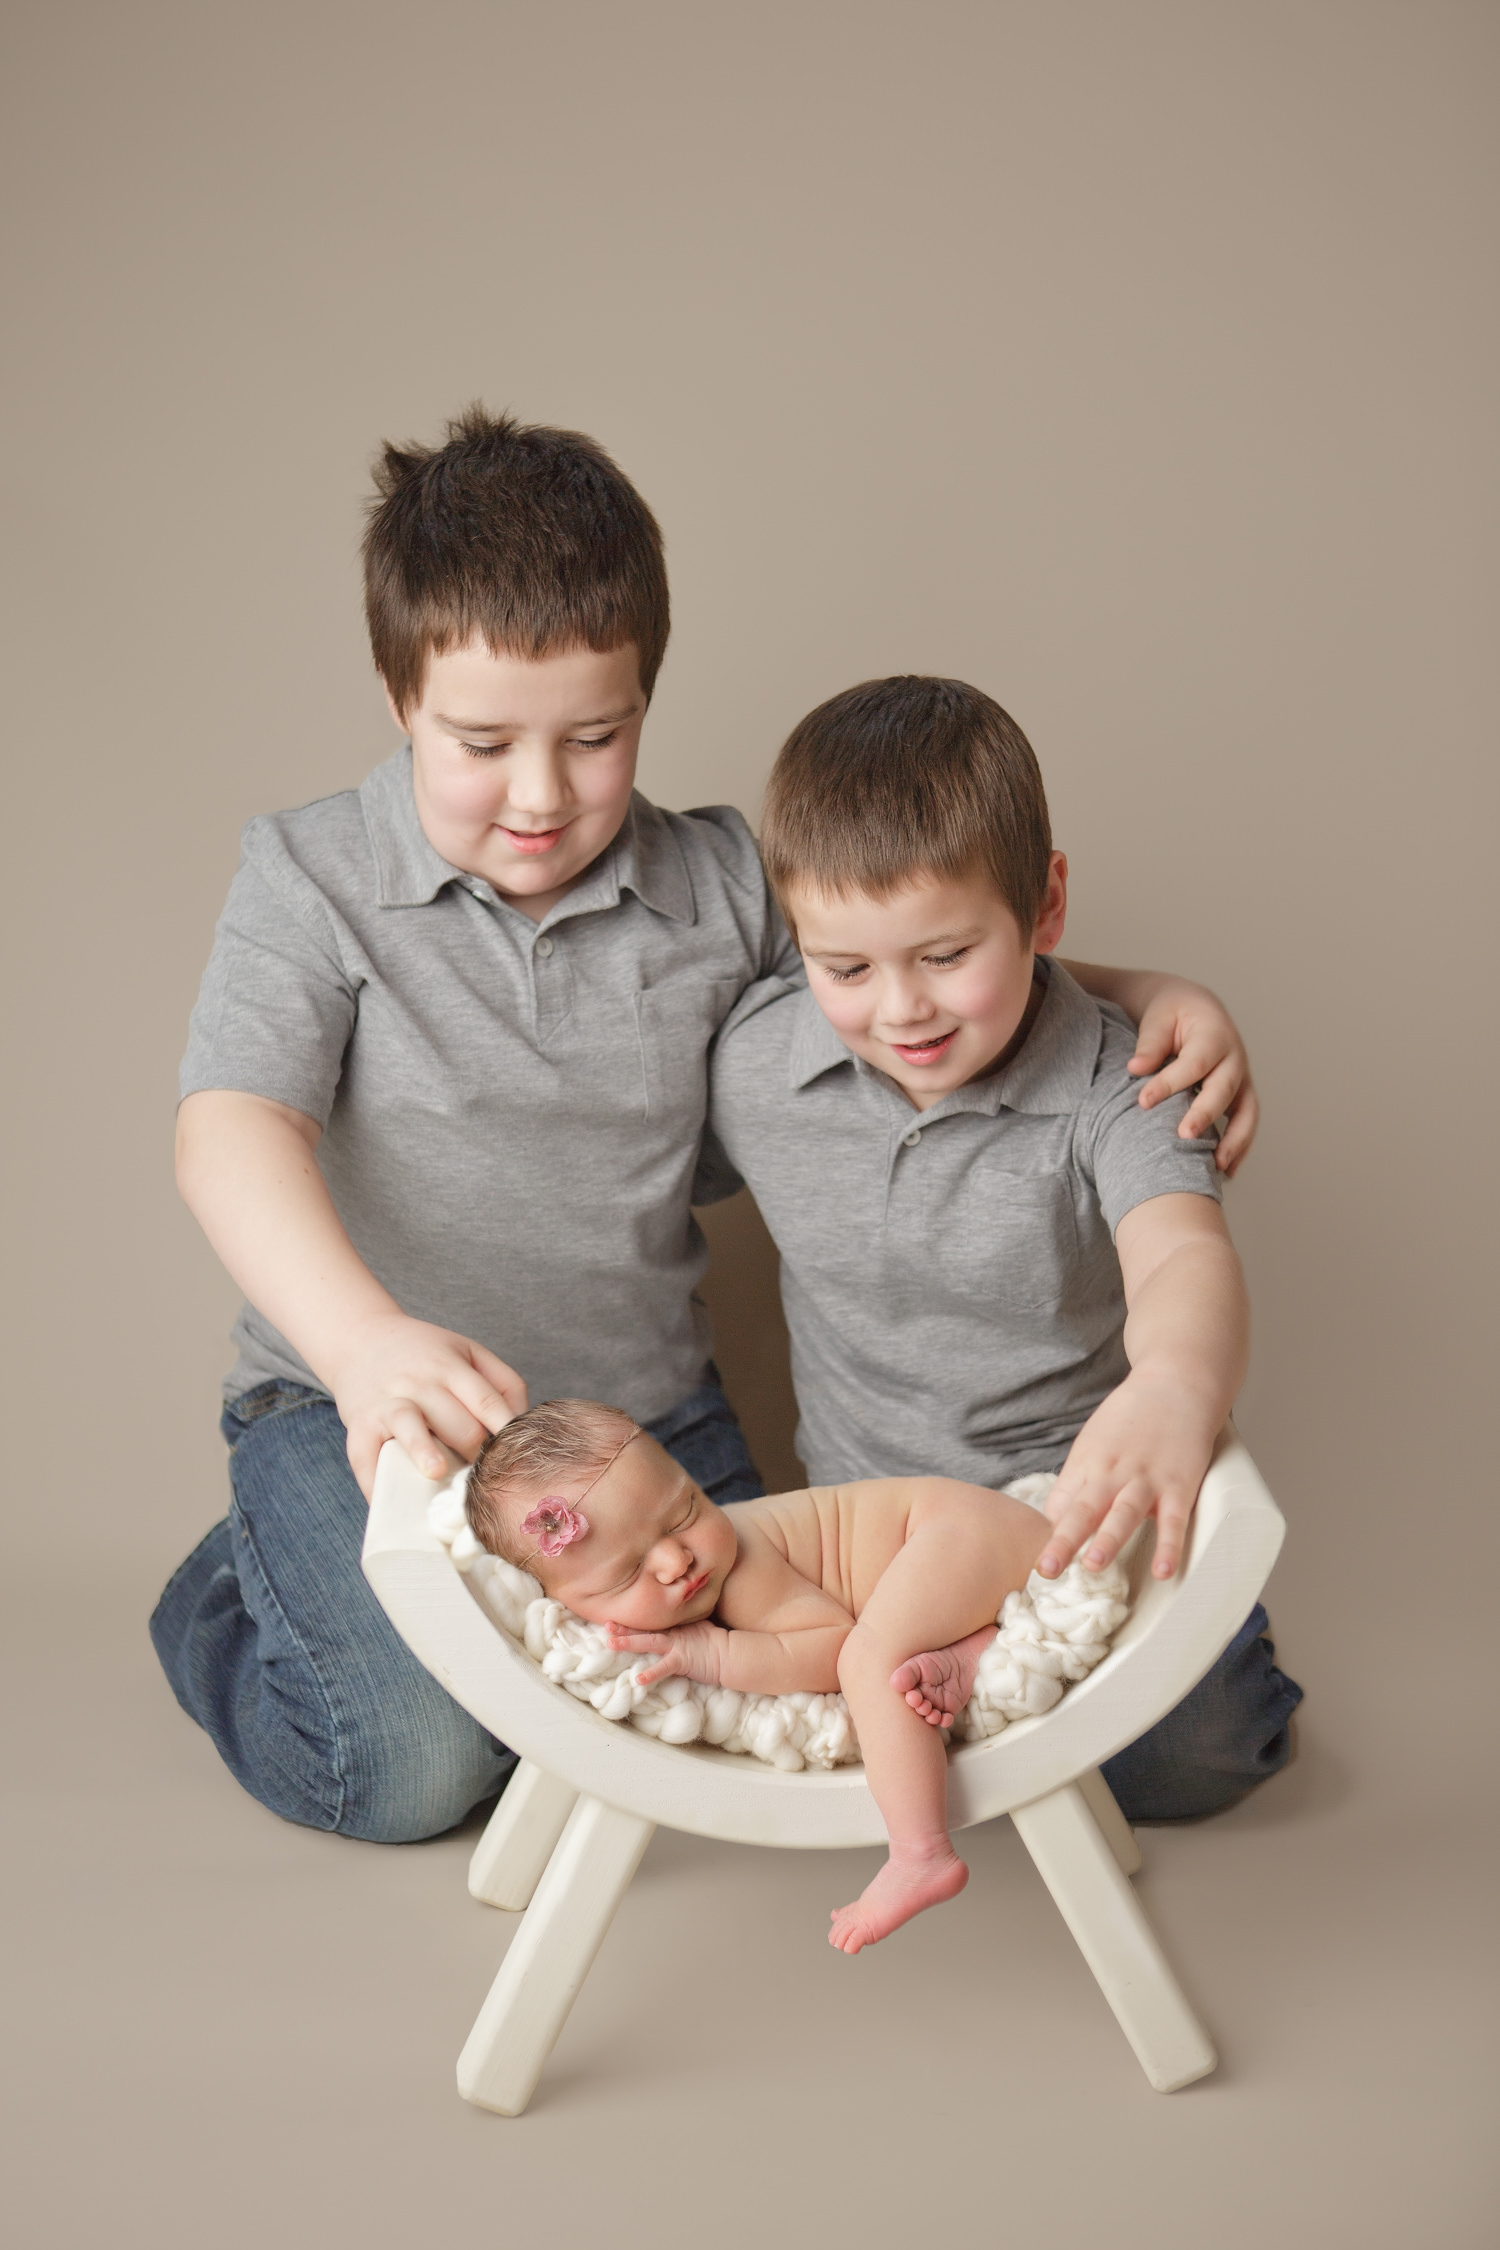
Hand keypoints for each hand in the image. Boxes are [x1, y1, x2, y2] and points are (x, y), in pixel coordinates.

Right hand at [328, 1311, 527, 1497]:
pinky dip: (376, 1481)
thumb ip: (504, 1383)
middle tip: (483, 1475)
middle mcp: (419, 1383)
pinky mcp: (359, 1424)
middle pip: (457, 1423)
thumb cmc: (424, 1354)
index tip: (518, 1457)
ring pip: (409, 1427)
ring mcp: (387, 1403)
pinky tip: (391, 1499)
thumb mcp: (468, 1352)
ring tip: (436, 1471)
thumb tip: (523, 1428)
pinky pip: (365, 1456)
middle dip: (475, 1452)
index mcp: (450, 1367)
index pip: (486, 1401)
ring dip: (424, 1450)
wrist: (360, 1339)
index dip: (505, 1430)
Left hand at [604, 1620, 729, 1688]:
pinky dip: (651, 1674)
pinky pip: (664, 1667)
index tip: (614, 1618)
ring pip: (648, 1642)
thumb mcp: (696, 1627)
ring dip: (629, 1642)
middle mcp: (671, 1634)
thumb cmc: (715, 1642)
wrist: (729, 1653)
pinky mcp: (681, 1660)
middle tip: (606, 1625)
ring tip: (611, 1643)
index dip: (631, 1621)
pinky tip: (638, 1680)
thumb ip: (682, 1623)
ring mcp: (675, 1646)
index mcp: (673, 1628)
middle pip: (644, 1629)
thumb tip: (674, 1618)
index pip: (649, 1624)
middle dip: (624, 1628)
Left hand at [1035, 1376, 1219, 1581]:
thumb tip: (1054, 1522)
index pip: (1060, 1505)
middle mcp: (1112, 1473)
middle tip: (1045, 1568)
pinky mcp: (1179, 1484)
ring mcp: (1146, 1479)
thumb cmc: (1130, 1418)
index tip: (1036, 1562)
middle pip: (1083, 1510)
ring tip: (1093, 1566)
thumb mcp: (1092, 1443)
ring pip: (1124, 1513)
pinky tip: (1164, 1570)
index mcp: (1087, 1464)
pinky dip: (1170, 1546)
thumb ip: (1075, 1482)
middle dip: (1063, 1541)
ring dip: (1109, 1540)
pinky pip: (1174, 1520)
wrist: (1175, 1383)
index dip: (1048, 1533)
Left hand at [1127, 979, 1258, 1176]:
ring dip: (1235, 1141)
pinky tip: (1226, 1171)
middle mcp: (1234, 1058)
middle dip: (1205, 1114)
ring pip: (1246, 1112)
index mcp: (1214, 1034)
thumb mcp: (1159, 1018)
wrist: (1196, 1008)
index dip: (1170, 1083)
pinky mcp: (1240, 1095)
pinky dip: (1240, 1147)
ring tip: (1217, 1167)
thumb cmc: (1173, 1013)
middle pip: (1224, 1089)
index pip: (1194, 1063)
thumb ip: (1149, 1044)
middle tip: (1183, 1136)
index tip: (1143, 1101)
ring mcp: (1241, 1078)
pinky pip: (1246, 1123)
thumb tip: (1136, 1068)